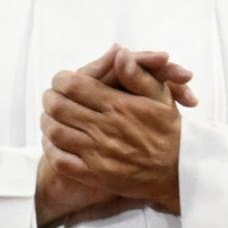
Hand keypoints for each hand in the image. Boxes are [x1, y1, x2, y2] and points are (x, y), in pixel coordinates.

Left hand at [37, 45, 189, 223]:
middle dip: (50, 98)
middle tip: (52, 97)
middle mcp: (106, 128)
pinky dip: (51, 149)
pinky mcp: (95, 174)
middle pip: (58, 106)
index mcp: (119, 106)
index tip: (63, 81)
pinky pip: (60, 160)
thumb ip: (138, 75)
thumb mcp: (161, 97)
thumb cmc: (169, 132)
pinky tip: (55, 142)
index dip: (61, 80)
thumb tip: (120, 53)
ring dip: (47, 121)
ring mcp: (98, 153)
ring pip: (55, 131)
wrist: (180, 172)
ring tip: (51, 117)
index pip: (73, 85)